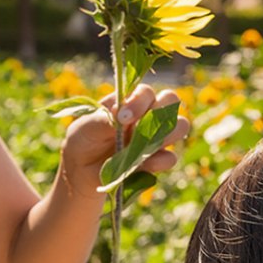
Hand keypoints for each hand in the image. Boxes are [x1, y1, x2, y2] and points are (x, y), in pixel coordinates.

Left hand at [58, 84, 190, 198]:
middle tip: (139, 130)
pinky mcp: (157, 160)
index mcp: (131, 100)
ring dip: (166, 135)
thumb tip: (121, 113)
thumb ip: (104, 119)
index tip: (122, 118)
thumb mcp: (87, 127)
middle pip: (171, 101)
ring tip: (145, 145)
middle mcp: (149, 113)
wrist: (82, 170)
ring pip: (180, 126)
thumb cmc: (84, 139)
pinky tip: (142, 165)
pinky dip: (160, 161)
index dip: (139, 102)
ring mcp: (156, 136)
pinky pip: (170, 158)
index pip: (146, 92)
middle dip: (160, 113)